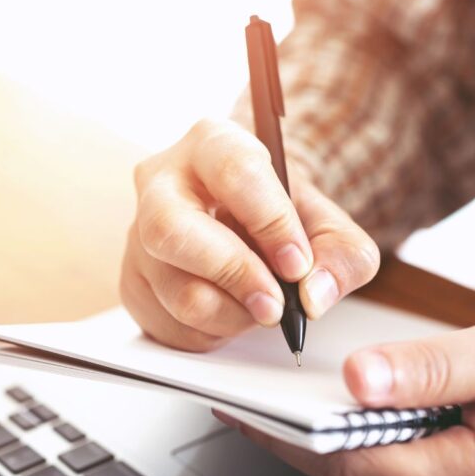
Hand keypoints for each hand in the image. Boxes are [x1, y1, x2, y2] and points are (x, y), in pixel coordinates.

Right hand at [120, 118, 378, 349]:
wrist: (244, 224)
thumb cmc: (280, 217)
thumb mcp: (328, 225)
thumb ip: (342, 255)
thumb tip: (313, 294)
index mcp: (212, 144)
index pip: (235, 173)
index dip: (271, 223)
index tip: (297, 265)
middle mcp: (161, 181)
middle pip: (173, 230)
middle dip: (233, 275)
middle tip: (275, 305)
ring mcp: (138, 233)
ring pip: (176, 289)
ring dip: (231, 314)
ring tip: (260, 307)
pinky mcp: (133, 279)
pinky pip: (169, 322)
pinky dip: (212, 331)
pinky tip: (231, 311)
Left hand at [216, 310, 474, 475]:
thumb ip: (433, 368)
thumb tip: (356, 378)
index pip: (345, 465)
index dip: (283, 439)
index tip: (241, 409)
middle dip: (296, 443)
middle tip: (250, 403)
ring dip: (331, 447)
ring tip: (288, 404)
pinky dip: (372, 449)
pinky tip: (358, 416)